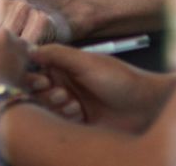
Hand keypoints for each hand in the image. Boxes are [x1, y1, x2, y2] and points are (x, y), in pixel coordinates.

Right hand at [28, 43, 175, 134]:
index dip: (33, 76)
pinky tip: (80, 116)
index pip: (36, 70)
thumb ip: (57, 54)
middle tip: (63, 95)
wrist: (146, 108)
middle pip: (37, 92)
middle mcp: (66, 85)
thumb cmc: (121, 79)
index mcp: (66, 67)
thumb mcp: (87, 62)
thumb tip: (29, 49)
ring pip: (46, 109)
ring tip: (76, 106)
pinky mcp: (78, 125)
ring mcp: (71, 106)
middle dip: (45, 95)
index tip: (42, 81)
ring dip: (57, 108)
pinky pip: (58, 125)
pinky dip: (65, 120)